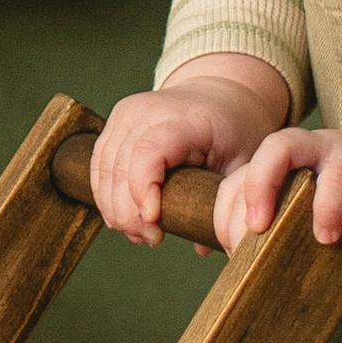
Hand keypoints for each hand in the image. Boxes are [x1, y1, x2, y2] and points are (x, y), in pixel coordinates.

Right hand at [90, 65, 287, 245]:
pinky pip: (99, 164)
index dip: (142, 190)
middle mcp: (149, 110)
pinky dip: (106, 195)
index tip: (153, 224)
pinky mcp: (116, 120)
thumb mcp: (242, 164)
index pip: (148, 152)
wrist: (220, 95)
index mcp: (186, 119)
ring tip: (139, 233)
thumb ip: (224, 204)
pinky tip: (124, 217)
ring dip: (115, 208)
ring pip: (104, 168)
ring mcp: (127, 113)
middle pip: (120, 166)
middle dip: (128, 212)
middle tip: (151, 239)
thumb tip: (200, 246)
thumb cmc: (234, 130)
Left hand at [212, 118, 341, 254]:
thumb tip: (256, 285)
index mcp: (283, 169)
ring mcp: (329, 150)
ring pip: (282, 147)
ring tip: (262, 230)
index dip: (222, 216)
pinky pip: (339, 177)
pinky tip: (326, 237)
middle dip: (235, 208)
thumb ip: (291, 237)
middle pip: (249, 165)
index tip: (227, 253)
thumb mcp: (318, 217)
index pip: (236, 183)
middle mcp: (299, 152)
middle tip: (238, 249)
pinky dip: (327, 207)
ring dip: (263, 187)